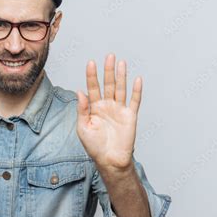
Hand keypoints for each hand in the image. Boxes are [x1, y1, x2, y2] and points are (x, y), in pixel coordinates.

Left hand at [76, 53, 141, 171]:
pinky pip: (134, 101)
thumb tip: (80, 92)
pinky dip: (136, 91)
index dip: (92, 75)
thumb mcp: (83, 127)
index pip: (93, 87)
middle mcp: (107, 105)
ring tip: (121, 62)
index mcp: (94, 107)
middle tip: (109, 56)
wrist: (109, 160)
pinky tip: (137, 79)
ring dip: (121, 76)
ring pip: (121, 89)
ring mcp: (119, 109)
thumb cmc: (94, 146)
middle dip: (108, 71)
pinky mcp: (130, 116)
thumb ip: (82, 109)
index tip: (91, 63)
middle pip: (108, 84)